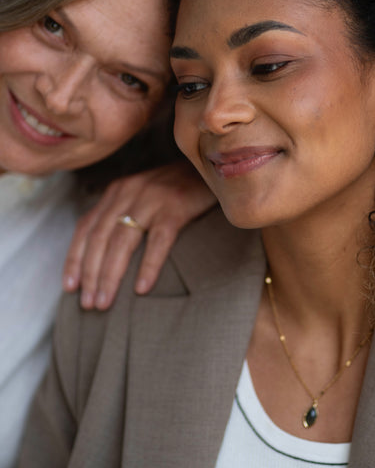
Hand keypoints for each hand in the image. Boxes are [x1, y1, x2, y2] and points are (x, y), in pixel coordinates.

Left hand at [63, 163, 214, 309]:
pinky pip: (158, 241)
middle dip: (90, 274)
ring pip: (122, 241)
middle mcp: (128, 192)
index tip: (69, 287)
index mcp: (117, 191)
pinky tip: (142, 288)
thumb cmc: (180, 187)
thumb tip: (105, 254)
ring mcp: (152, 199)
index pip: (86, 228)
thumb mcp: (145, 195)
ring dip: (110, 275)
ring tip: (105, 302)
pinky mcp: (176, 207)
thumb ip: (125, 214)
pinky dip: (148, 266)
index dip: (74, 259)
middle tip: (88, 304)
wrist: (213, 164)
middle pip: (100, 238)